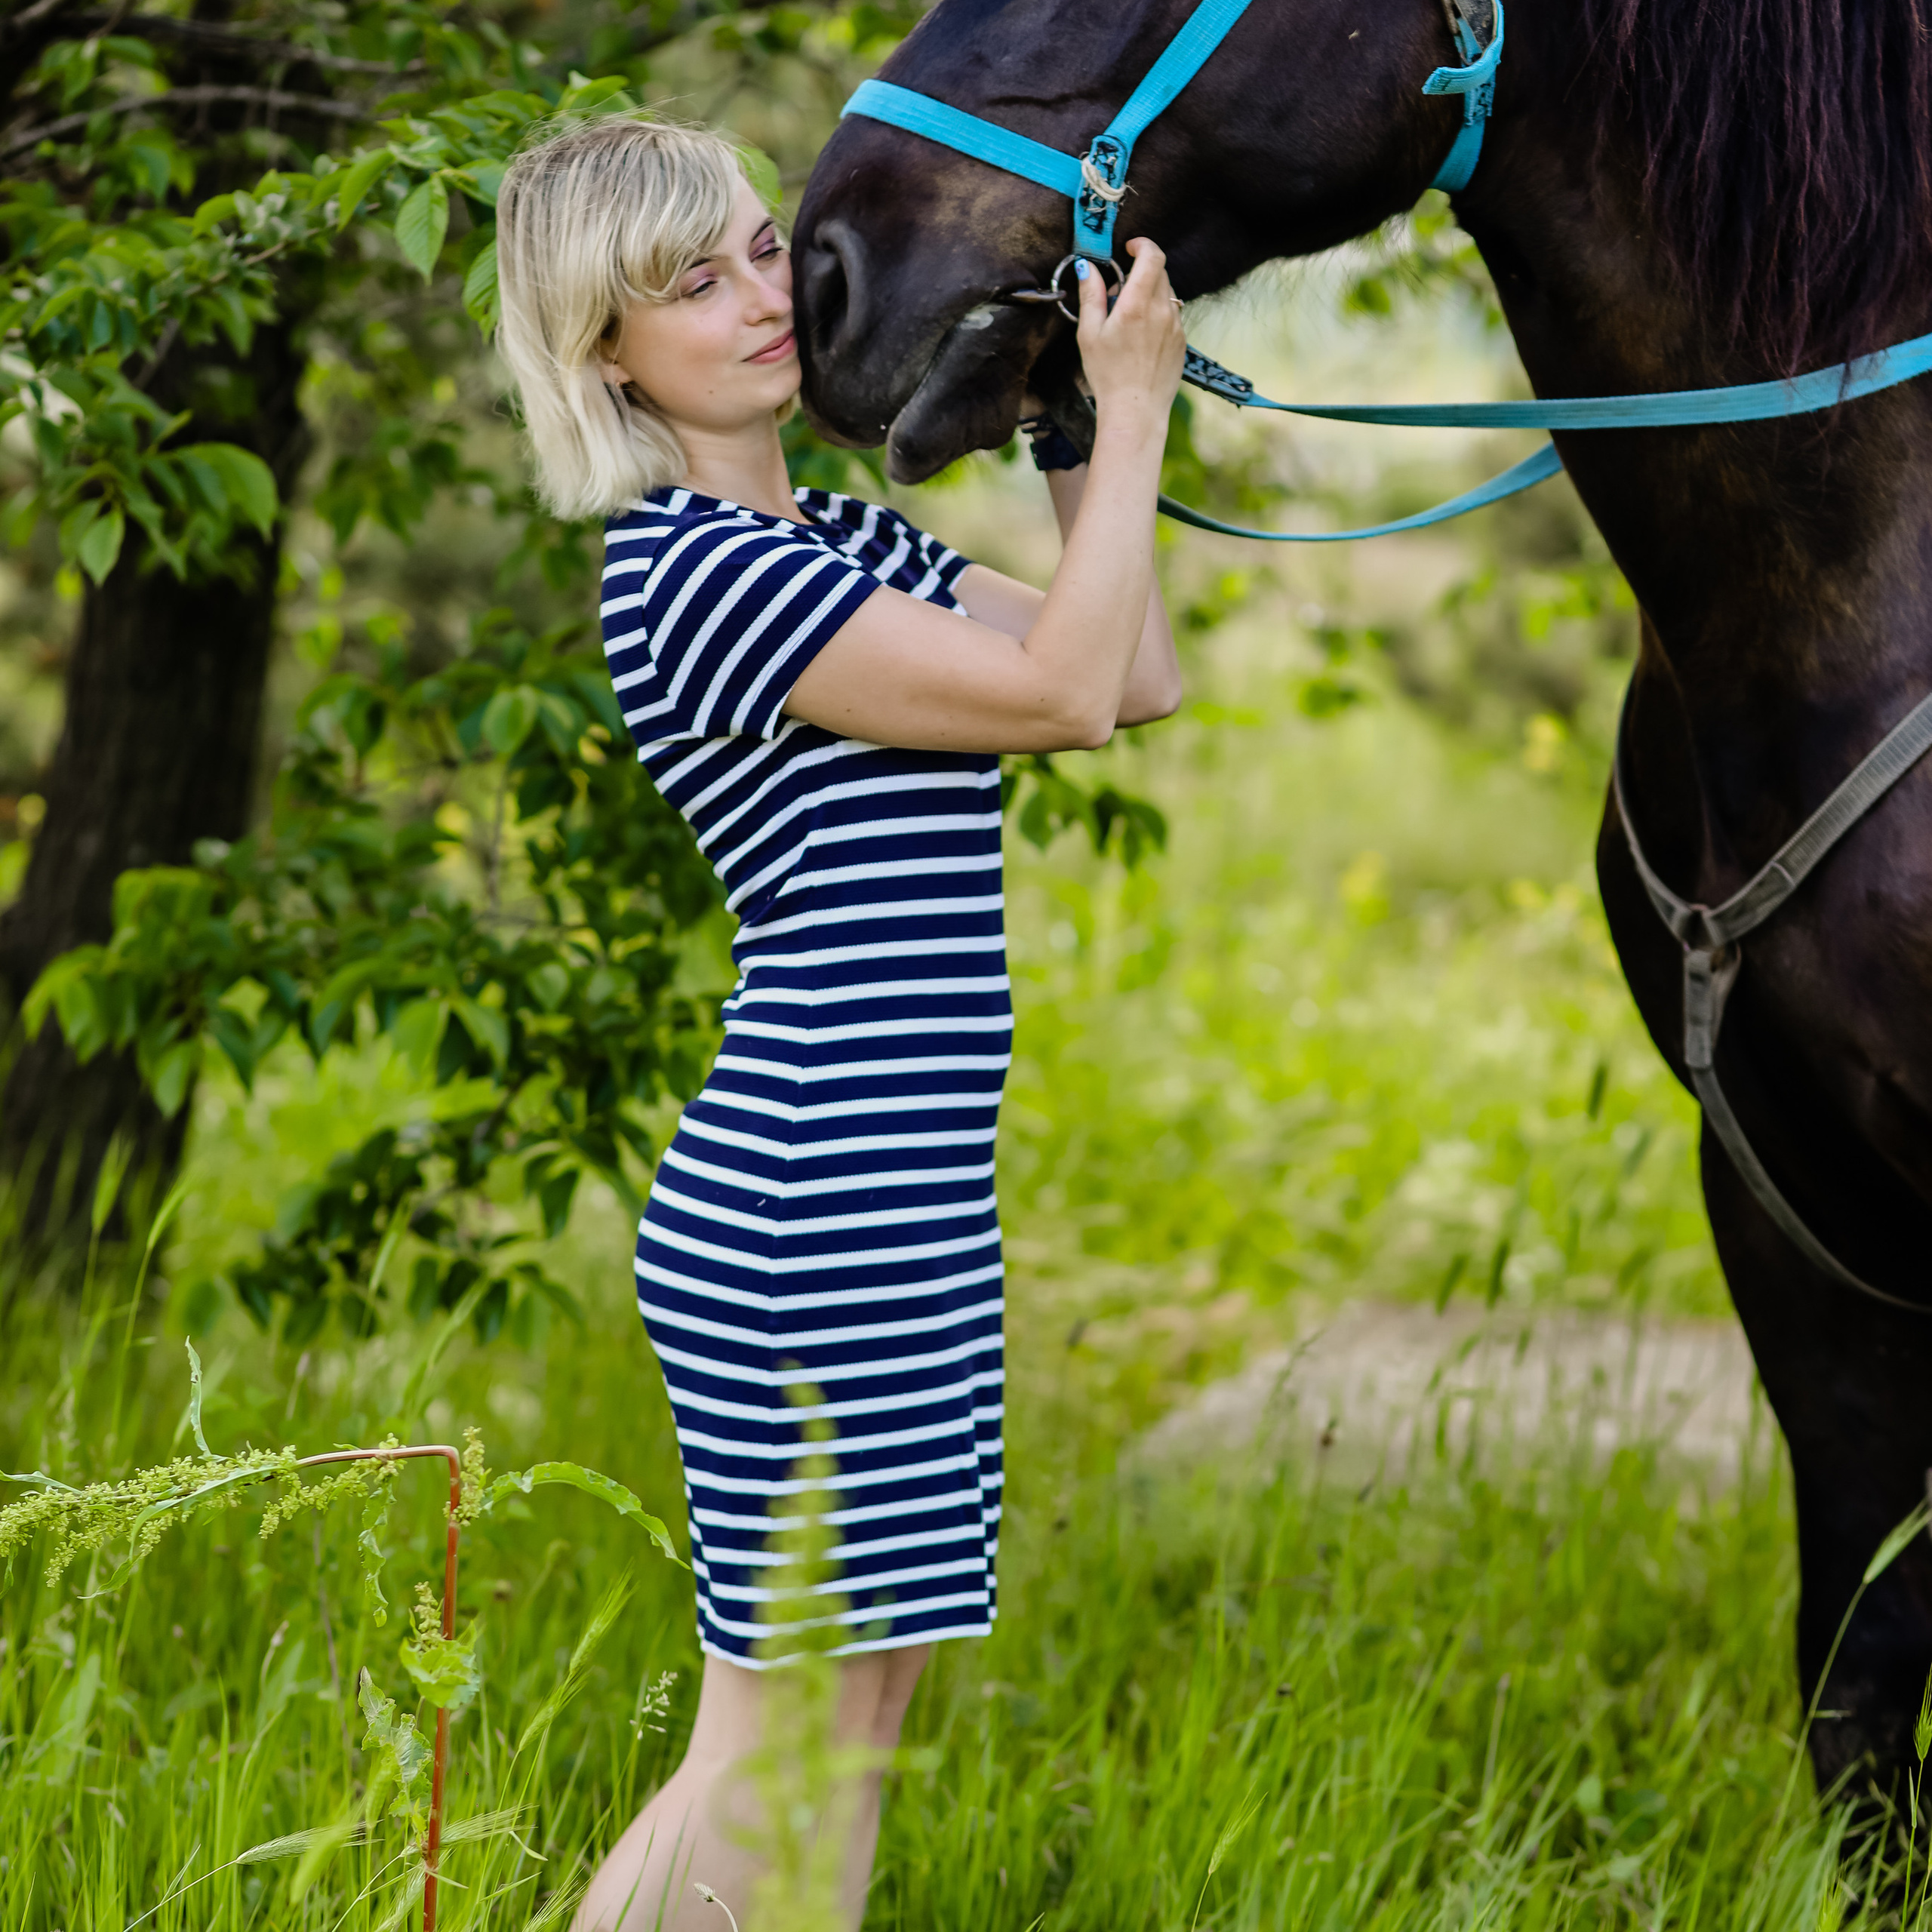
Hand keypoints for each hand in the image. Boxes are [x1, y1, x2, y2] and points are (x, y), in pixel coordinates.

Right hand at [1073, 237, 1185, 437]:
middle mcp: (1162, 311)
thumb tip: (1086, 266)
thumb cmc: (1108, 375)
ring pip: (1166, 293)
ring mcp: (1176, 326)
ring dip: (1149, 294)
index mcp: (1137, 304)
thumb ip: (1090, 295)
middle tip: (1117, 296)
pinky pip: (1171, 315)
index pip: (1152, 256)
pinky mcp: (1182, 341)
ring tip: (1128, 321)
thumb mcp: (1089, 334)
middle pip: (1159, 272)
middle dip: (1139, 273)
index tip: (1130, 248)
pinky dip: (1157, 314)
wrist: (1136, 411)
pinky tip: (1141, 339)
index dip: (1143, 245)